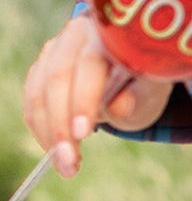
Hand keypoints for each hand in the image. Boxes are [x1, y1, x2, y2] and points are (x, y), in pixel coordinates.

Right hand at [22, 13, 172, 176]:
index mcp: (107, 34)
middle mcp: (76, 35)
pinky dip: (40, 130)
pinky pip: (31, 102)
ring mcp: (54, 50)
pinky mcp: (40, 68)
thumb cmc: (143, 81)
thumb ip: (138, 95)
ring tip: (66, 166)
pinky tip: (56, 152)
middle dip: (60, 125)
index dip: (83, 99)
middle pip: (58, 78)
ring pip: (38, 92)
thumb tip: (121, 105)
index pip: (89, 64)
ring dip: (48, 133)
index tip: (83, 134)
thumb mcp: (150, 90)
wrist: (130, 72)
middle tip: (69, 162)